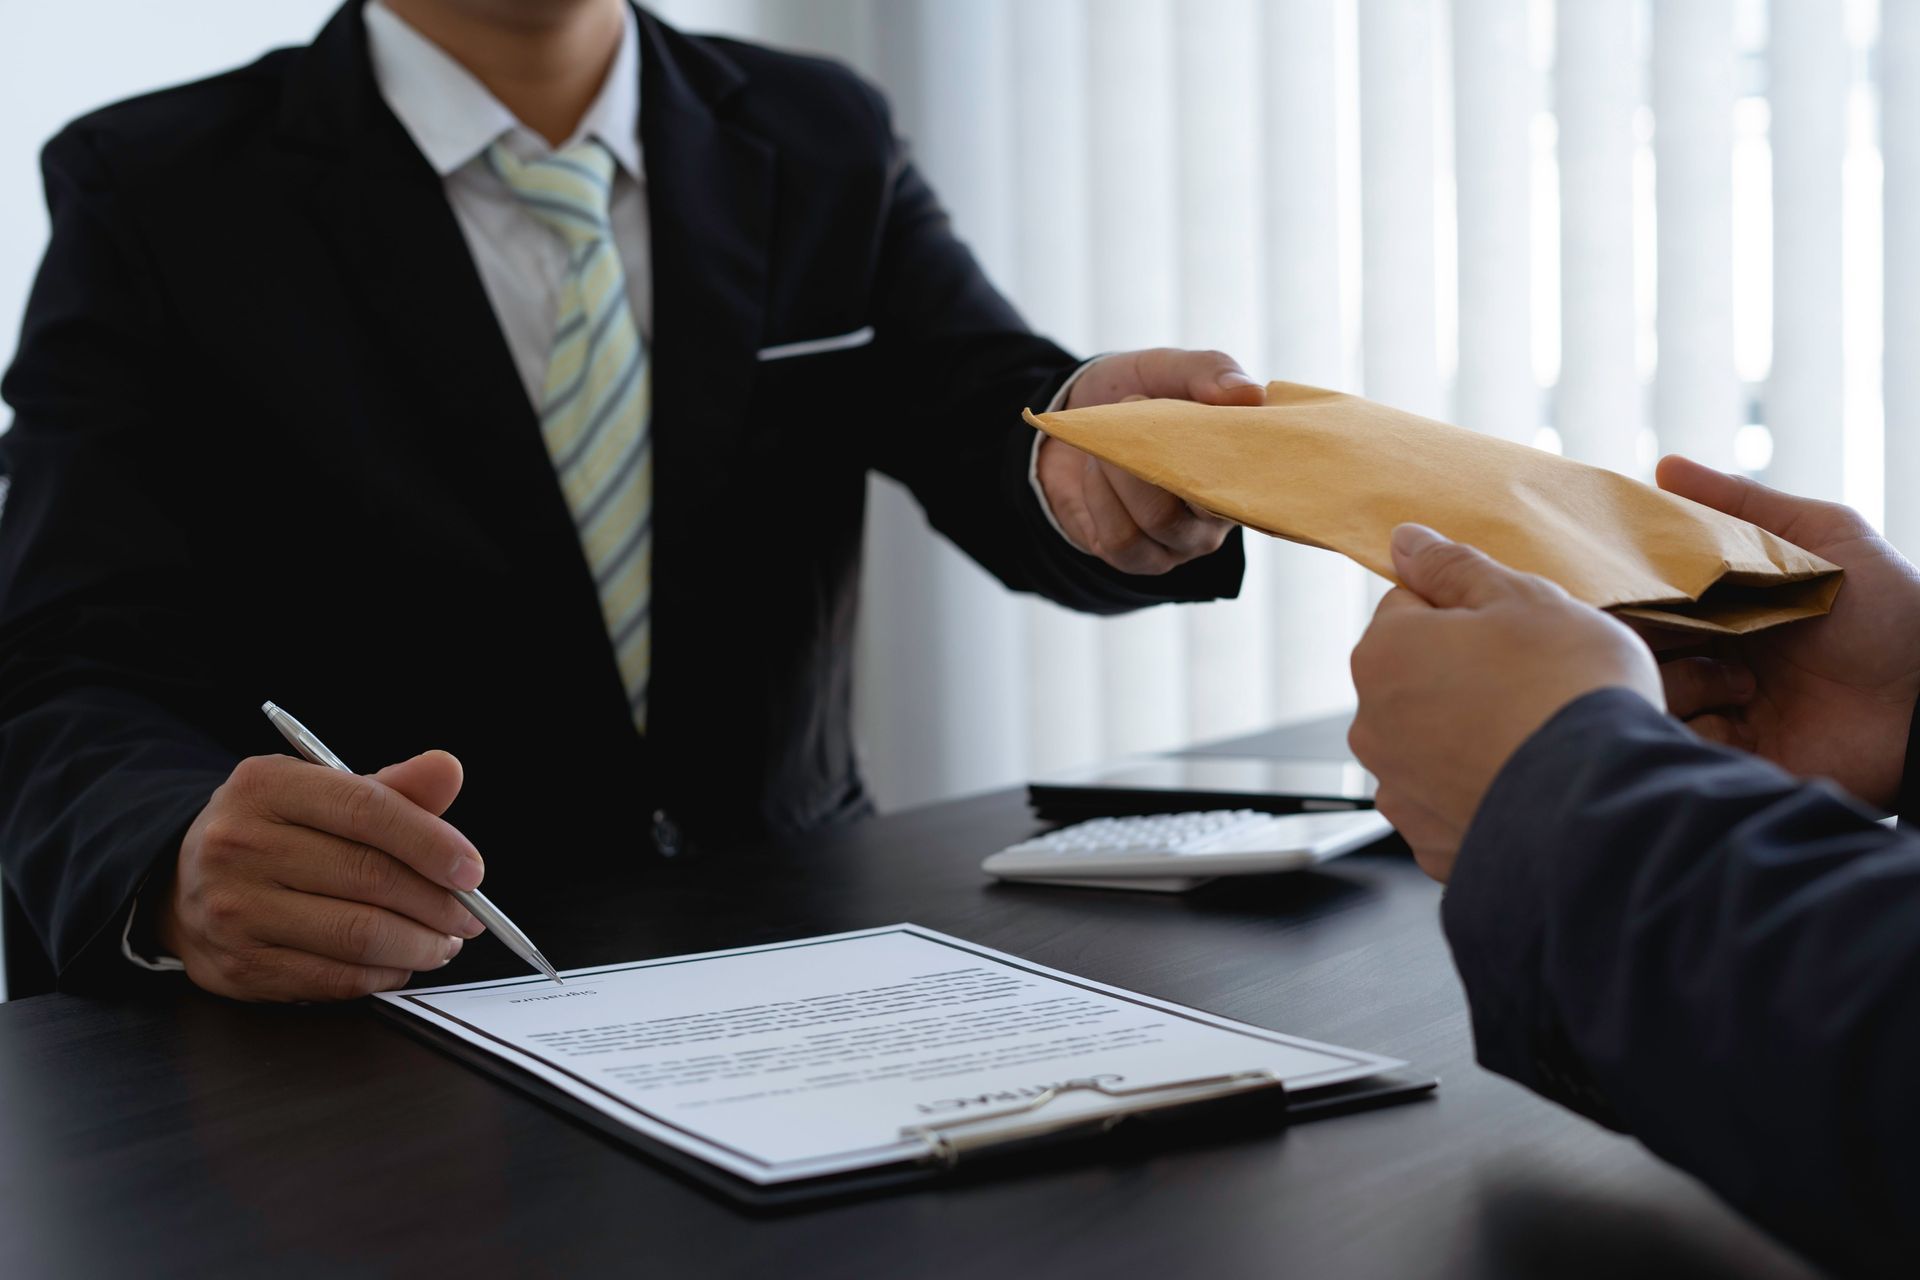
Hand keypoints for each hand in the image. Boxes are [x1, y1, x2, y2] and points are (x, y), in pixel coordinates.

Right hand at [158, 751, 487, 1000]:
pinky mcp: (238, 966)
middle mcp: (239, 844)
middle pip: (369, 877)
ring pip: (358, 934)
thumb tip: (447, 770)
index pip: (367, 811)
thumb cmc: (277, 832)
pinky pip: (334, 979)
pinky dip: (384, 974)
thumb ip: (391, 788)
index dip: (432, 843)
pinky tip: (401, 961)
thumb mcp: (322, 792)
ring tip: (443, 940)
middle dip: (437, 902)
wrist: (186, 881)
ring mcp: (233, 909)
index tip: (472, 870)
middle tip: (470, 915)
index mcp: (266, 785)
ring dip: (419, 944)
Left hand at [1035, 347, 1261, 573]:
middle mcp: (1217, 518)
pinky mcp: (1136, 560)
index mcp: (1241, 472)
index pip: (1256, 478)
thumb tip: (1250, 393)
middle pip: (1203, 501)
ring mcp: (1178, 544)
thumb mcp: (1169, 369)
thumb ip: (1210, 371)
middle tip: (1135, 404)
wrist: (1073, 426)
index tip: (1194, 414)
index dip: (1228, 450)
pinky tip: (1094, 470)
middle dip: (1160, 451)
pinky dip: (1101, 497)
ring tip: (1107, 440)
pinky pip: (1122, 539)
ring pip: (1158, 521)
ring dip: (1123, 472)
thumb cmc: (1137, 397)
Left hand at [1348, 524, 1662, 880]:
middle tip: (1537, 682)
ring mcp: (1400, 792)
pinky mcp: (1434, 847)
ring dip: (1473, 737)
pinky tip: (1532, 786)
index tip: (1515, 630)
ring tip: (1539, 739)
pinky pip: (1456, 804)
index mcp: (1382, 655)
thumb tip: (1406, 541)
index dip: (1469, 611)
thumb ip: (1454, 568)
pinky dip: (1486, 794)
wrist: (1607, 807)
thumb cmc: (1569, 692)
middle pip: (1418, 678)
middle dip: (1468, 675)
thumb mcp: (1523, 599)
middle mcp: (1372, 727)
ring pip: (1435, 743)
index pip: (1410, 606)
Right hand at [1652, 456, 1919, 809]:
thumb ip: (1743, 503)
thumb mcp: (1824, 535)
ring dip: (1681, 683)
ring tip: (1740, 681)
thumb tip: (1664, 465)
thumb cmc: (1894, 609)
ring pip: (1650, 699)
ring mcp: (1724, 710)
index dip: (1627, 593)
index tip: (1620, 584)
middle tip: (1676, 631)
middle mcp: (1714, 659)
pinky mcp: (1738, 757)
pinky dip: (1696, 729)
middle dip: (1643, 640)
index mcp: (1724, 610)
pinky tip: (1740, 711)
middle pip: (1637, 652)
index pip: (1648, 602)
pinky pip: (1682, 746)